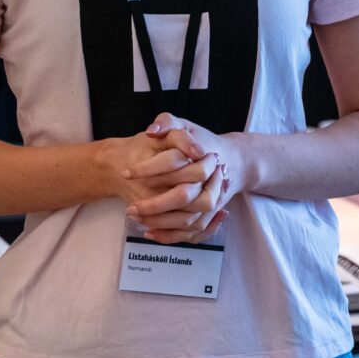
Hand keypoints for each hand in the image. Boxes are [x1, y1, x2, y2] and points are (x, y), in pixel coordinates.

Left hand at [118, 114, 247, 244]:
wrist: (232, 160)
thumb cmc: (201, 142)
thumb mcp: (184, 125)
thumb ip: (167, 121)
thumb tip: (152, 131)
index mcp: (203, 157)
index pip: (173, 163)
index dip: (148, 169)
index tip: (126, 173)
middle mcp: (212, 181)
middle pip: (183, 196)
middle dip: (154, 205)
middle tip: (130, 208)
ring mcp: (214, 202)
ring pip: (189, 219)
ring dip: (160, 223)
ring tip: (136, 218)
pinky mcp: (211, 216)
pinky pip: (193, 233)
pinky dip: (171, 236)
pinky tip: (150, 233)